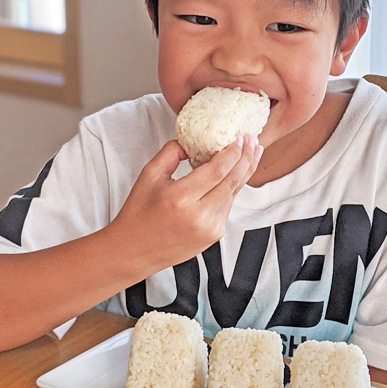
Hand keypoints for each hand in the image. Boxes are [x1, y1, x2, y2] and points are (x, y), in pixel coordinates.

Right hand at [110, 136, 262, 270]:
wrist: (134, 250)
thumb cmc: (139, 213)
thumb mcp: (149, 175)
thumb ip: (172, 152)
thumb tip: (193, 142)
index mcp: (180, 199)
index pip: (217, 170)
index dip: (232, 152)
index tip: (239, 137)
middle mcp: (199, 216)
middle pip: (233, 181)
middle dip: (246, 158)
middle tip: (252, 141)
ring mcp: (210, 229)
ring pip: (234, 193)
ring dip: (244, 172)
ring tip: (250, 154)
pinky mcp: (214, 236)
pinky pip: (228, 206)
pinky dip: (233, 188)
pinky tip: (235, 174)